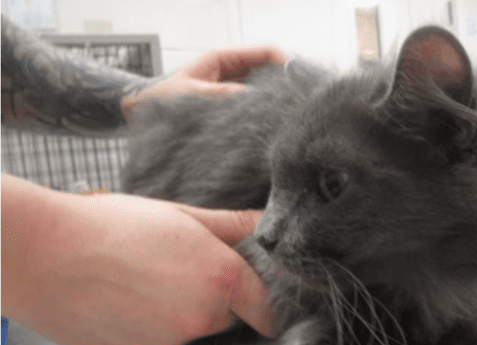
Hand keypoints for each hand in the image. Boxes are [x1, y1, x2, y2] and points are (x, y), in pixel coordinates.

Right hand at [2, 176, 273, 344]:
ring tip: (146, 278)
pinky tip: (128, 297)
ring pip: (192, 328)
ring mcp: (170, 341)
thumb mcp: (182, 215)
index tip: (257, 292)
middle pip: (228, 315)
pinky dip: (153, 324)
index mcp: (222, 278)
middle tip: (181, 266)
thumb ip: (233, 224)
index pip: (268, 308)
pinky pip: (161, 342)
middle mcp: (202, 316)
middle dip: (216, 296)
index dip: (264, 299)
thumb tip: (266, 222)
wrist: (45, 255)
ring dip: (181, 310)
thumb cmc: (111, 227)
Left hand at [121, 45, 286, 117]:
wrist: (141, 112)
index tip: (300, 80)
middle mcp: (234, 69)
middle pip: (272, 69)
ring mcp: (235, 87)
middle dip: (287, 83)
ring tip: (289, 115)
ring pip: (267, 88)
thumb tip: (255, 99)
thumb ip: (224, 94)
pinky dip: (265, 112)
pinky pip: (256, 105)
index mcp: (224, 57)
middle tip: (299, 102)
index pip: (266, 51)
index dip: (287, 62)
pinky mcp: (233, 104)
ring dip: (277, 100)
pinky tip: (272, 124)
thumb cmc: (162, 100)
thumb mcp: (193, 96)